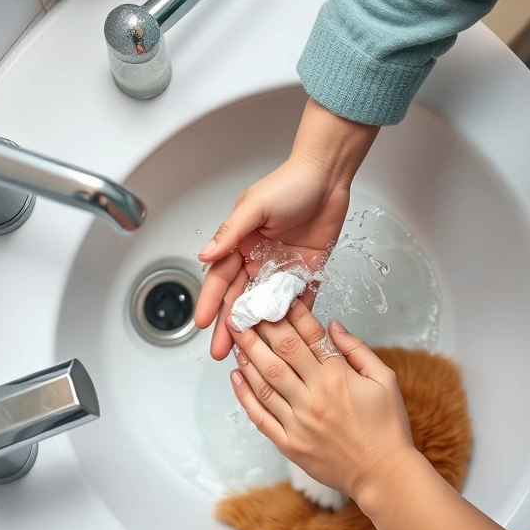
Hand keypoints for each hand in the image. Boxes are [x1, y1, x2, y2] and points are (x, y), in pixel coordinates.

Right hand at [195, 99, 378, 359]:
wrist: (328, 177)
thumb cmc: (290, 183)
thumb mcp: (254, 206)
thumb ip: (230, 233)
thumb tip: (205, 255)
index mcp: (240, 244)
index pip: (221, 280)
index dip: (211, 302)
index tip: (201, 324)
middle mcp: (258, 259)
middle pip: (240, 299)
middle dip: (229, 326)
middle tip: (221, 351)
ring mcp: (282, 268)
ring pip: (266, 305)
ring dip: (258, 328)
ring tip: (251, 353)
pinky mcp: (307, 272)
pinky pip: (299, 300)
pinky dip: (293, 318)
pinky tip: (288, 339)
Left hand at [225, 302, 414, 498]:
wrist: (383, 475)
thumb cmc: (387, 429)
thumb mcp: (385, 380)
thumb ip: (357, 350)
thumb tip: (333, 325)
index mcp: (338, 377)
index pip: (308, 336)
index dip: (291, 313)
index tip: (278, 298)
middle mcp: (314, 396)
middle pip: (280, 353)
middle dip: (260, 327)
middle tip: (244, 309)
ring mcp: (298, 421)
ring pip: (265, 380)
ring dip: (248, 355)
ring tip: (236, 336)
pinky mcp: (289, 443)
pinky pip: (260, 416)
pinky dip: (245, 395)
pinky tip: (236, 377)